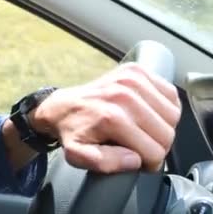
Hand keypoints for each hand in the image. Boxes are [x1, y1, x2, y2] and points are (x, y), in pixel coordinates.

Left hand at [31, 63, 180, 172]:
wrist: (61, 107)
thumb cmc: (72, 132)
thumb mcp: (77, 155)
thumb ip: (106, 163)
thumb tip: (135, 159)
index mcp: (111, 117)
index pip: (154, 150)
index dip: (149, 162)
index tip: (138, 160)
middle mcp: (123, 95)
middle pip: (166, 133)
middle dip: (157, 146)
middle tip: (140, 146)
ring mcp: (131, 79)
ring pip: (172, 115)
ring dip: (162, 126)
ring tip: (142, 129)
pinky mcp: (136, 70)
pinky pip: (170, 95)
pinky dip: (165, 107)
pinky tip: (148, 113)